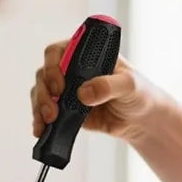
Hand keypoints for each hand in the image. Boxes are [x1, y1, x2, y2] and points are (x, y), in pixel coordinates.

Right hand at [31, 41, 160, 143]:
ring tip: (48, 122)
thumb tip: (83, 93)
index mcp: (86, 54)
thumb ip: (108, 86)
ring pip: (41, 92)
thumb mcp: (129, 84)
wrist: (141, 119)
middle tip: (53, 110)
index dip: (53, 65)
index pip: (59, 50)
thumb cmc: (138, 92)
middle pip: (45, 73)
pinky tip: (41, 130)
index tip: (60, 84)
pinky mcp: (65, 109)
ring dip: (39, 107)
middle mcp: (72, 68)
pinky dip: (40, 121)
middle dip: (44, 92)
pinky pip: (45, 112)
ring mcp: (67, 89)